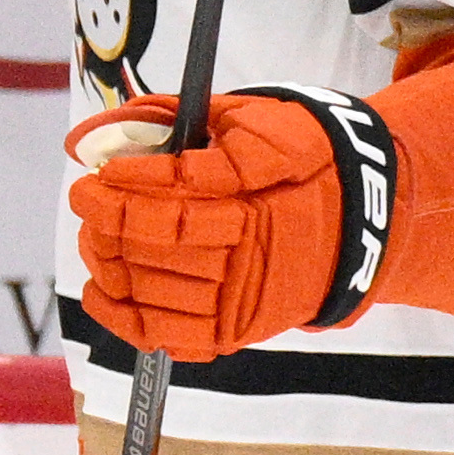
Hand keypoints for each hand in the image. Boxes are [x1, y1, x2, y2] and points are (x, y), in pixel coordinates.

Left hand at [66, 87, 388, 360]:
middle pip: (160, 244)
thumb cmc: (298, 158)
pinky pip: (169, 337)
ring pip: (156, 290)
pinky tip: (101, 287)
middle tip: (87, 198)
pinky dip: (123, 316)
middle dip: (110, 221)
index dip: (127, 186)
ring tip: (94, 234)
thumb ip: (169, 118)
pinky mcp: (238, 329)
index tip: (96, 174)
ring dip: (109, 261)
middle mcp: (253, 251)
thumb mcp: (246, 121)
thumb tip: (91, 130)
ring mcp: (245, 296)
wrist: (366, 219)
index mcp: (259, 195)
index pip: (179, 195)